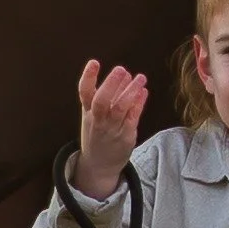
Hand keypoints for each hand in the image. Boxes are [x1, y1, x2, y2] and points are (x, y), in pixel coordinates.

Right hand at [76, 60, 147, 197]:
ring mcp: (112, 129)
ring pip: (120, 109)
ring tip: (141, 78)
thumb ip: (110, 95)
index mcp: (88, 112)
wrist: (98, 165)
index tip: (94, 62)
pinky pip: (132, 118)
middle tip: (121, 69)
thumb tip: (125, 74)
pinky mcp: (126, 137)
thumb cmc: (98, 133)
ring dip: (130, 92)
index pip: (84, 93)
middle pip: (102, 101)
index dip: (88, 77)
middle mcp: (98, 120)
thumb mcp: (95, 114)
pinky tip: (144, 92)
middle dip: (111, 85)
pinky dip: (138, 105)